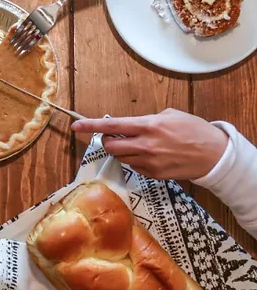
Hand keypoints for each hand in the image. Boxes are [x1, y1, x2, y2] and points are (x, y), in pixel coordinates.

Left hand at [71, 109, 227, 179]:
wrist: (214, 155)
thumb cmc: (193, 130)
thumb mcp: (170, 115)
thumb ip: (146, 120)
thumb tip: (130, 126)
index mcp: (148, 126)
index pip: (112, 126)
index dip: (91, 126)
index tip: (76, 126)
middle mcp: (145, 145)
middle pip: (110, 146)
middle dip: (108, 141)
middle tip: (114, 137)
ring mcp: (148, 162)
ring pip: (120, 158)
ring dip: (122, 151)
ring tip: (137, 145)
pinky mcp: (152, 174)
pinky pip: (133, 167)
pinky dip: (134, 160)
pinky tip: (149, 155)